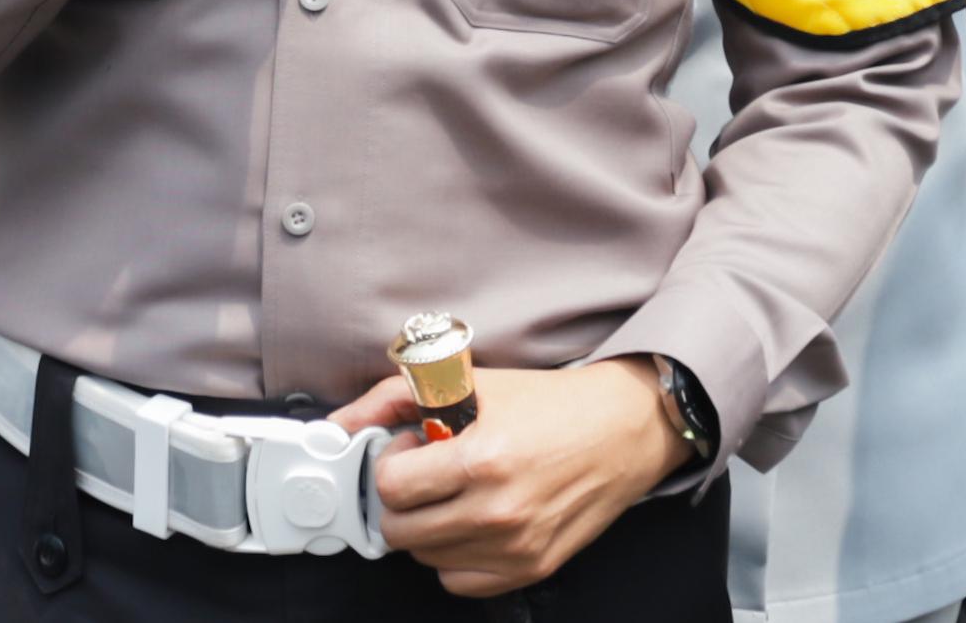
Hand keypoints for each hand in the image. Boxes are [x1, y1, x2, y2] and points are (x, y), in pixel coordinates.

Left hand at [334, 358, 678, 597]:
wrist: (624, 429)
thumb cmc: (553, 403)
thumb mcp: (470, 383)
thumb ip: (394, 398)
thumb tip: (341, 424)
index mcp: (483, 460)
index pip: (393, 488)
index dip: (392, 462)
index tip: (410, 449)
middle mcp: (499, 511)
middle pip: (401, 531)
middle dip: (401, 499)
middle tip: (424, 473)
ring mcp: (517, 547)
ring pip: (426, 557)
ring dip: (427, 524)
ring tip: (453, 491)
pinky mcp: (533, 568)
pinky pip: (459, 581)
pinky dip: (454, 555)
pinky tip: (470, 520)